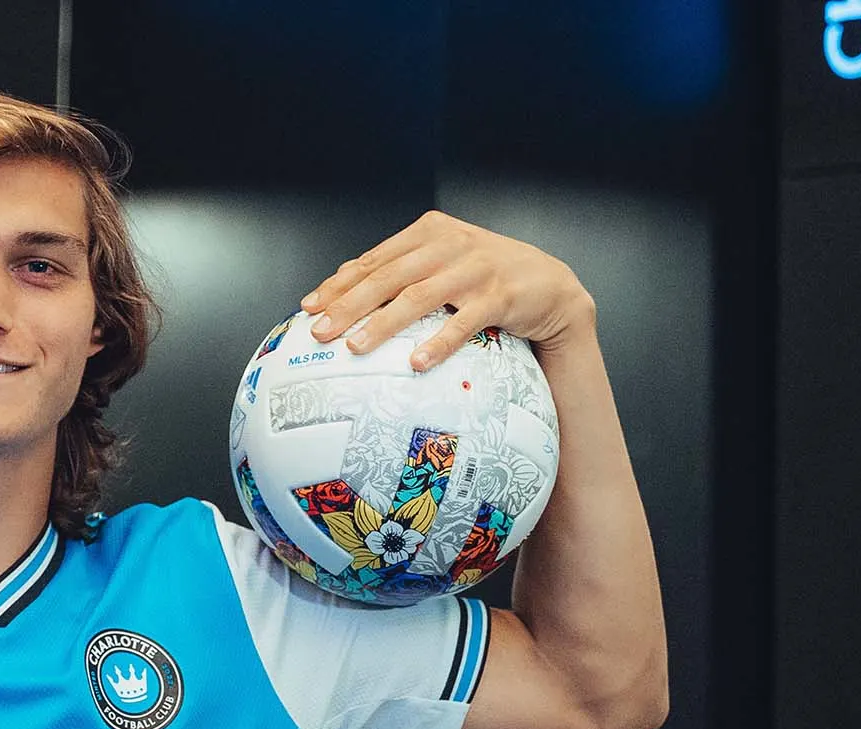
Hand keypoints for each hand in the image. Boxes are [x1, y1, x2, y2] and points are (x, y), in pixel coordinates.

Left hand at [302, 211, 595, 369]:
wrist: (550, 286)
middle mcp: (450, 244)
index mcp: (430, 233)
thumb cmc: (486, 278)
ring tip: (357, 348)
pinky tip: (417, 362)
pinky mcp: (501, 295)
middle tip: (322, 331)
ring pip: (420, 296)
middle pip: (389, 276)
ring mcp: (476, 268)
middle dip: (350, 305)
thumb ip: (401, 270)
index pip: (374, 259)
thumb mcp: (443, 264)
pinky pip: (464, 322)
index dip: (339, 284)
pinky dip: (439, 341)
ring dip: (384, 324)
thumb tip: (343, 286)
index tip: (310, 307)